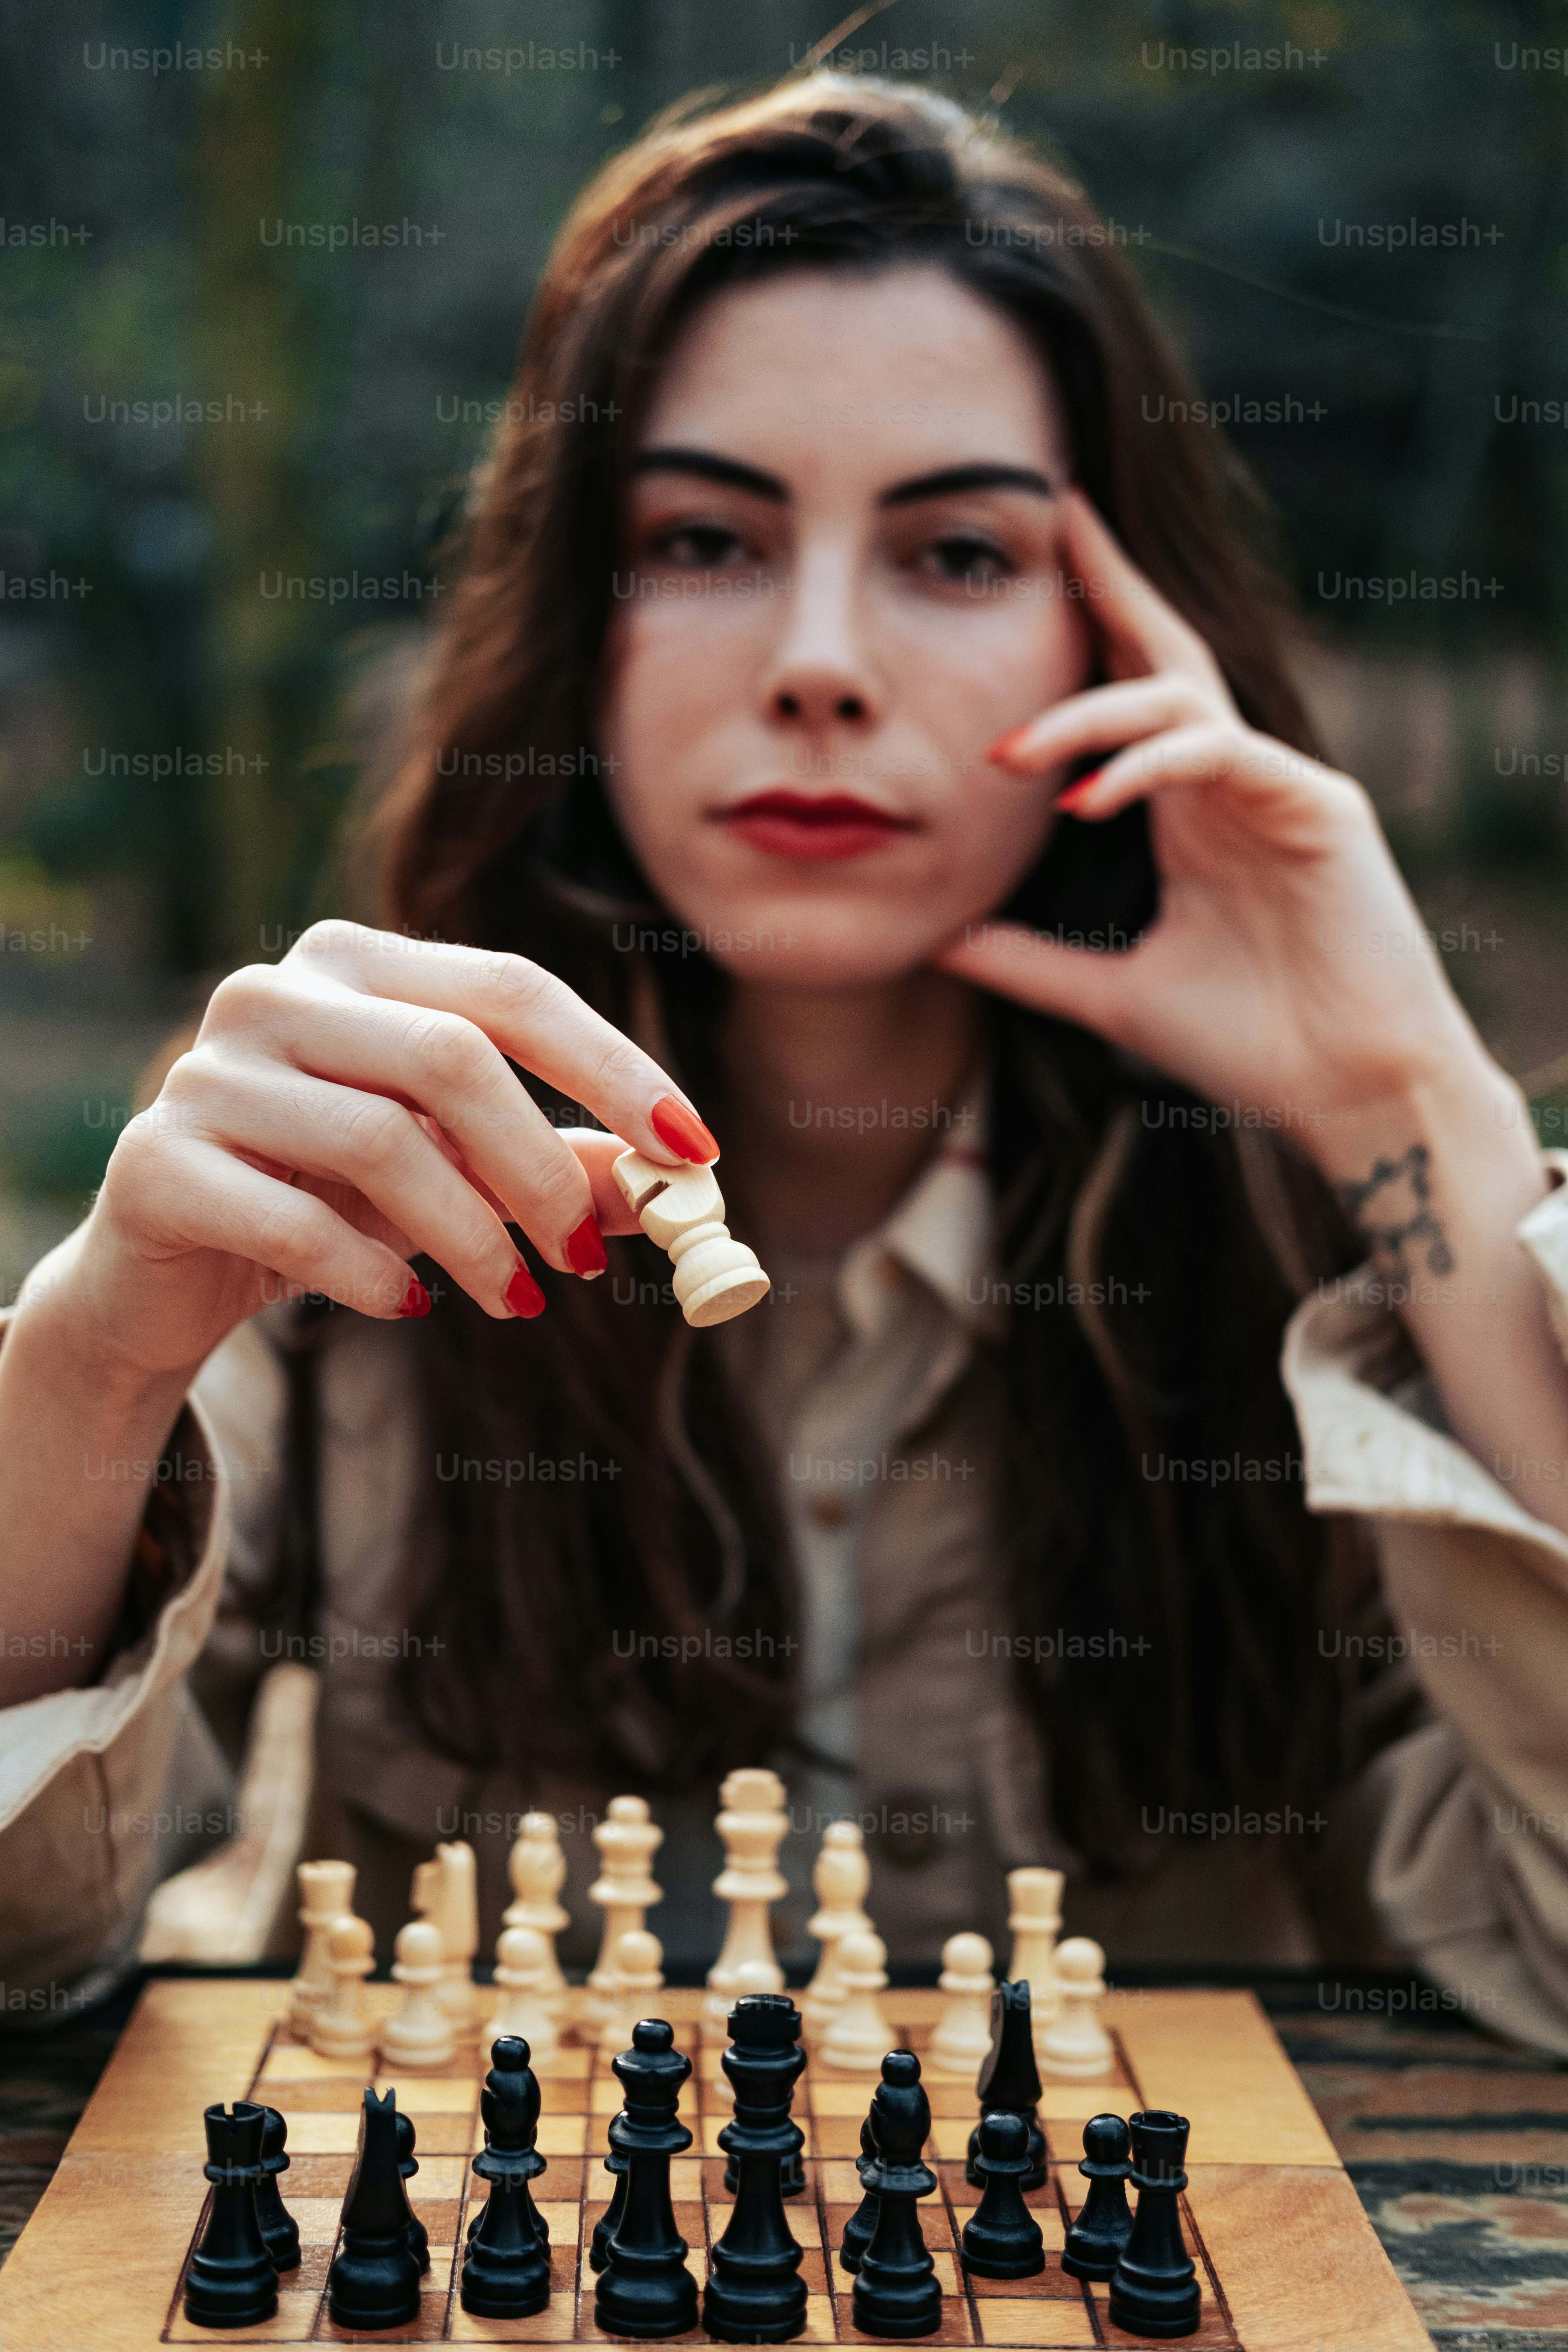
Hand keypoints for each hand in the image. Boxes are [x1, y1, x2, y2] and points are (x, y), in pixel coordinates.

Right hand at [34, 921, 717, 1385]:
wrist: (168, 1272)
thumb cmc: (331, 1200)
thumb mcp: (455, 1174)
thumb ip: (558, 1165)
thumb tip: (675, 1184)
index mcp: (355, 963)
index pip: (510, 988)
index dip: (611, 1067)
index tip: (693, 1151)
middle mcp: (273, 992)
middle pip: (451, 1057)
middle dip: (542, 1166)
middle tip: (588, 1255)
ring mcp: (205, 1072)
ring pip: (381, 1141)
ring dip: (472, 1236)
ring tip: (513, 1297)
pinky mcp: (156, 1163)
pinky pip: (296, 1220)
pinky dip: (372, 1274)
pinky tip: (405, 1305)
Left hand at [937, 489, 1491, 1147]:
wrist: (1344, 1094)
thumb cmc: (1251, 1043)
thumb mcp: (1112, 998)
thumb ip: (1031, 962)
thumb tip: (941, 943)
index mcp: (1192, 812)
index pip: (1138, 694)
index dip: (1099, 620)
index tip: (1046, 558)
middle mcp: (1235, 783)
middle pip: (1171, 654)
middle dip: (1117, 584)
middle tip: (1060, 518)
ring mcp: (1280, 787)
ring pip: (1182, 703)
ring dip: (1091, 717)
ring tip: (1011, 754)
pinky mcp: (1318, 807)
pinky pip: (1222, 755)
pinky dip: (1151, 767)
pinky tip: (1089, 795)